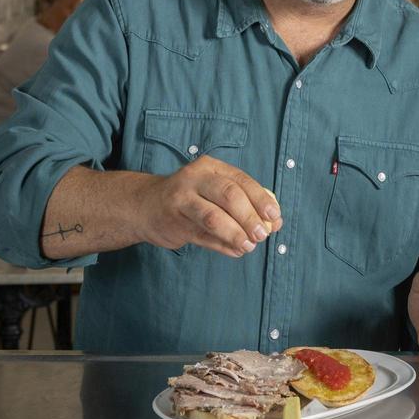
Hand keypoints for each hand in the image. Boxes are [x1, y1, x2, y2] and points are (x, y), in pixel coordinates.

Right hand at [136, 155, 281, 257]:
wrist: (144, 205)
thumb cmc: (191, 197)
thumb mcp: (214, 190)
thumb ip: (244, 204)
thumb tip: (274, 223)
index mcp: (210, 167)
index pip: (241, 180)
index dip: (261, 199)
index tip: (274, 216)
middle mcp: (194, 179)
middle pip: (229, 196)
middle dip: (250, 217)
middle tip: (262, 234)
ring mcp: (181, 200)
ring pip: (213, 217)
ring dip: (235, 234)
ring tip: (249, 246)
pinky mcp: (173, 223)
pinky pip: (202, 236)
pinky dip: (222, 246)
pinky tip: (235, 251)